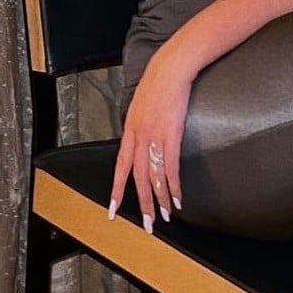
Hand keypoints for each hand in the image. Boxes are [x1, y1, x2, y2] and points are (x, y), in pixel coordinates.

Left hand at [110, 46, 192, 231]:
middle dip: (142, 203)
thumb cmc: (160, 82)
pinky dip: (174, 185)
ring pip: (154, 176)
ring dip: (161, 199)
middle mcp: (138, 137)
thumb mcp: (141, 104)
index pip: (120, 166)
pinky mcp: (171, 135)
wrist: (171, 69)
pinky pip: (170, 168)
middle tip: (146, 224)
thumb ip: (140, 122)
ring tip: (165, 216)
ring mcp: (154, 137)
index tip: (113, 210)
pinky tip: (178, 198)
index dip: (117, 190)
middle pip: (137, 177)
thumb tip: (142, 135)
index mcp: (130, 130)